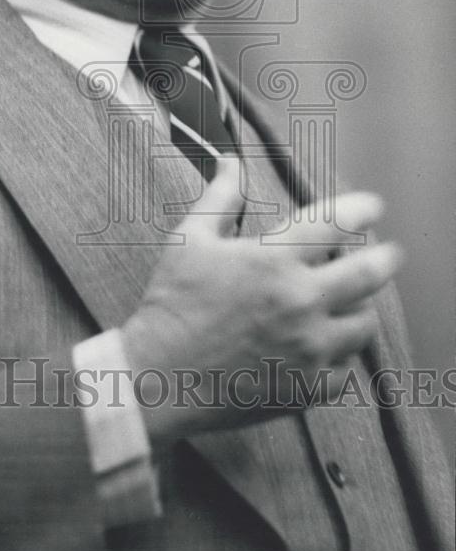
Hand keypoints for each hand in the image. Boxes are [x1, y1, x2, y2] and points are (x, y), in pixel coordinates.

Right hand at [120, 159, 401, 438]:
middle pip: (370, 274)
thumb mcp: (190, 240)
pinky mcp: (307, 388)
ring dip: (359, 307)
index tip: (372, 207)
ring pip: (363, 323)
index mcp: (272, 260)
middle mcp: (300, 301)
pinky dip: (337, 355)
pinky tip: (322, 346)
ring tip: (348, 302)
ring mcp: (308, 348)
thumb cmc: (172, 303)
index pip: (337, 223)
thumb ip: (220, 199)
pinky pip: (344, 369)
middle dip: (387, 258)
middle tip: (391, 253)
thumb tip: (231, 162)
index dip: (363, 209)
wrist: (160, 377)